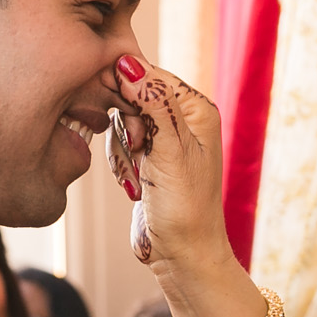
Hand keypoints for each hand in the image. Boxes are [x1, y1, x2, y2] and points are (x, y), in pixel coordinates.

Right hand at [107, 55, 232, 271]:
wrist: (181, 255)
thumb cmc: (185, 207)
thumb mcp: (169, 150)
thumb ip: (151, 103)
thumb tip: (128, 62)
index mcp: (196, 109)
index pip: (151, 75)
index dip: (128, 91)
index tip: (126, 121)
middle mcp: (182, 119)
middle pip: (131, 96)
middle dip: (125, 126)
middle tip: (138, 151)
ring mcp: (163, 139)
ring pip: (120, 122)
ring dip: (121, 151)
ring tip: (138, 177)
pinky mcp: (148, 158)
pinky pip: (119, 145)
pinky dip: (121, 164)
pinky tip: (133, 186)